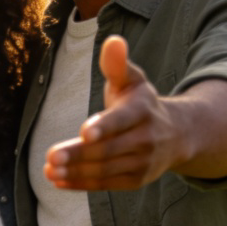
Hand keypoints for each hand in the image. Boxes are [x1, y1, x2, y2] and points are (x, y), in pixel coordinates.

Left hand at [44, 36, 226, 189]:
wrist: (177, 135)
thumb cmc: (141, 102)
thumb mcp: (132, 80)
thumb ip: (117, 64)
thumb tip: (113, 41)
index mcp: (143, 110)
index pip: (122, 119)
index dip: (104, 126)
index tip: (84, 132)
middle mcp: (146, 138)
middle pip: (108, 149)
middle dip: (78, 154)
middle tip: (52, 157)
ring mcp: (142, 162)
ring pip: (105, 170)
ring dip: (75, 172)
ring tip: (49, 170)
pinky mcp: (135, 180)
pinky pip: (105, 184)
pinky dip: (80, 184)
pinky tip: (58, 181)